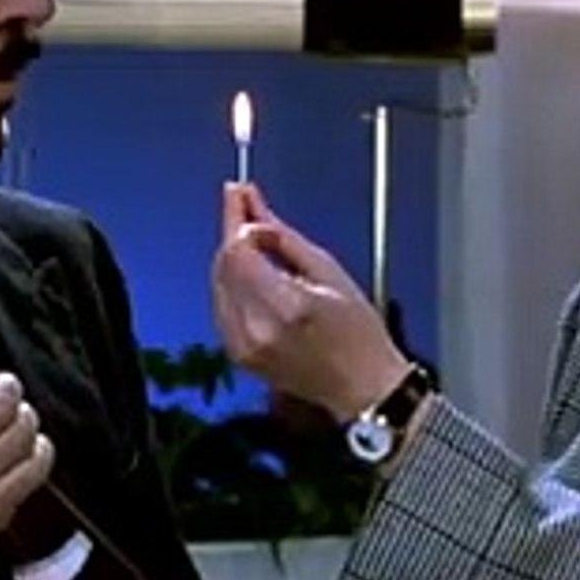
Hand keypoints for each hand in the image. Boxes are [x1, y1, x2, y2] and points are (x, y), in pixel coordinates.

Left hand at [212, 182, 409, 420]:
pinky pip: (222, 307)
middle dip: (233, 233)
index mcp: (285, 305)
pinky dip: (232, 285)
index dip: (235, 217)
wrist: (361, 387)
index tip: (239, 193)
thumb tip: (254, 207)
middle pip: (224, 264)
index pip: (238, 250)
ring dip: (231, 257)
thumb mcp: (329, 272)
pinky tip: (251, 273)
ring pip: (218, 284)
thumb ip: (284, 238)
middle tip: (245, 206)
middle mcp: (257, 328)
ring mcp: (244, 345)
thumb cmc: (358, 334)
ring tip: (253, 239)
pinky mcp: (238, 355)